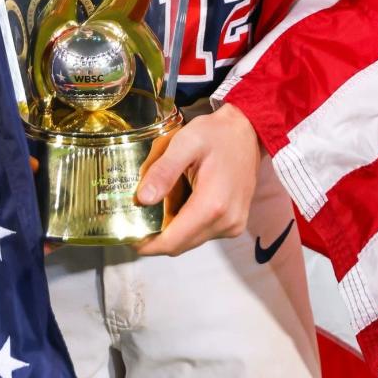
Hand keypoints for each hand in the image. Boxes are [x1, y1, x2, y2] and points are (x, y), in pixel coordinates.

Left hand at [134, 103, 262, 256]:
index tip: (129, 237)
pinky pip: (202, 233)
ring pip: (190, 241)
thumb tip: (143, 200)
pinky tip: (179, 201)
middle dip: (156, 237)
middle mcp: (226, 222)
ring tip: (158, 204)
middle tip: (137, 218)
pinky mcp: (234, 223)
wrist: (248, 132)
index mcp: (212, 205)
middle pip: (180, 245)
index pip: (173, 242)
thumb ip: (163, 171)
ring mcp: (233, 225)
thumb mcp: (185, 142)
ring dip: (171, 229)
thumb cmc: (217, 134)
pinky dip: (185, 224)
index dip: (148, 245)